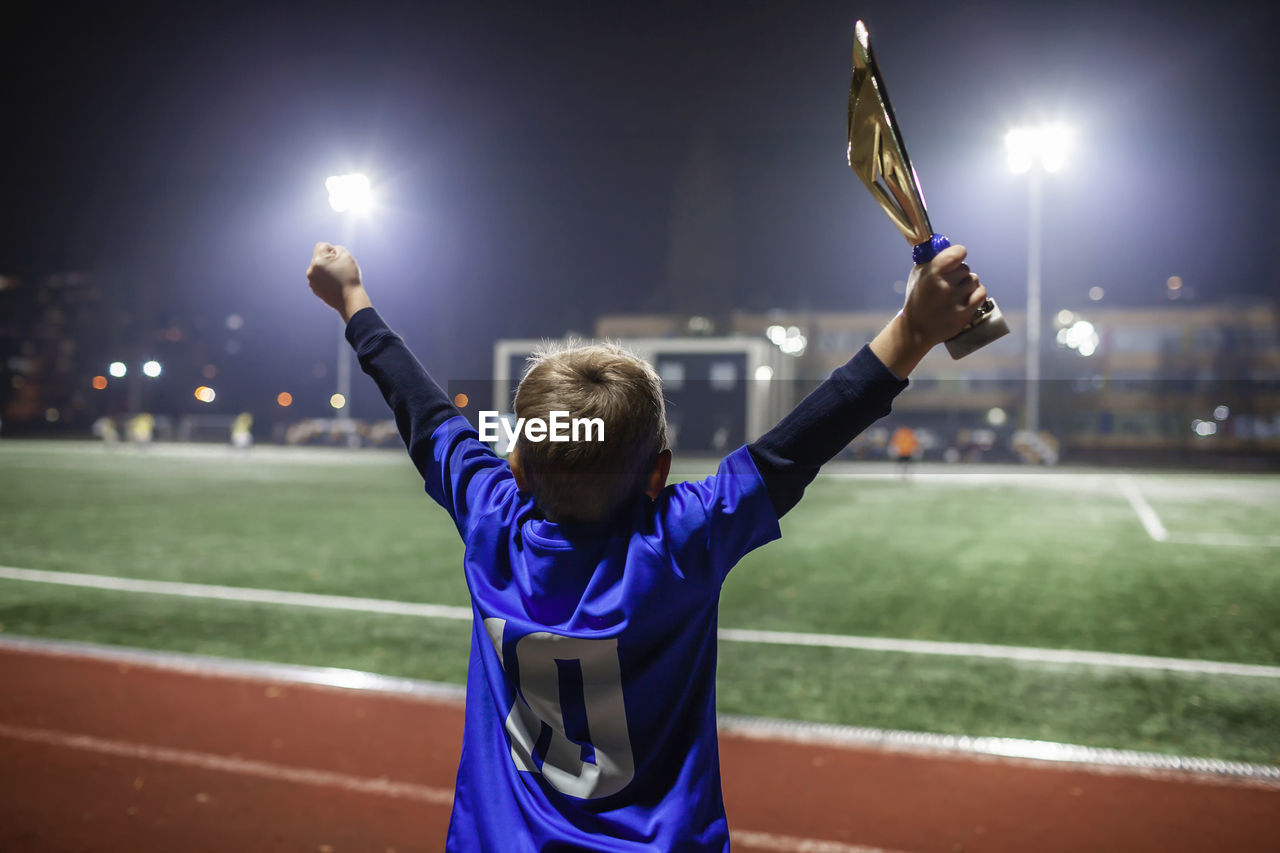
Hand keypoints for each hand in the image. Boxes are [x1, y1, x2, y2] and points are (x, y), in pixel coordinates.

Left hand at [306, 242, 369, 320]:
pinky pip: (320, 279)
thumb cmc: (349, 277)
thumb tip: (330, 251)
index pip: (321, 246)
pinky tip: (336, 285)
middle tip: (341, 269)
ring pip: (319, 269)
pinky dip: (326, 280)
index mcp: (317, 261)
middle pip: (319, 258)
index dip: (332, 249)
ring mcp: (312, 281)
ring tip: (338, 278)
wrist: (350, 300)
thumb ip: (337, 248)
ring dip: (327, 270)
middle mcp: (311, 271)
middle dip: (329, 260)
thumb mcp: (347, 256)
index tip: (339, 258)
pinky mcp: (315, 290)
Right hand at [868, 244, 986, 378]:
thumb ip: (933, 260)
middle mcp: (945, 285)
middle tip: (950, 283)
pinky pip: (981, 292)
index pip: (958, 252)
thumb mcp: (918, 276)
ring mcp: (956, 300)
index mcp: (932, 273)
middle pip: (965, 268)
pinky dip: (976, 293)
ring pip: (974, 280)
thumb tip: (947, 245)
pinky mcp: (965, 312)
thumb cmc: (918, 300)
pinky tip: (967, 297)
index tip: (956, 257)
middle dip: (960, 273)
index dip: (958, 254)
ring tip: (955, 294)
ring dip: (968, 284)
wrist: (917, 329)